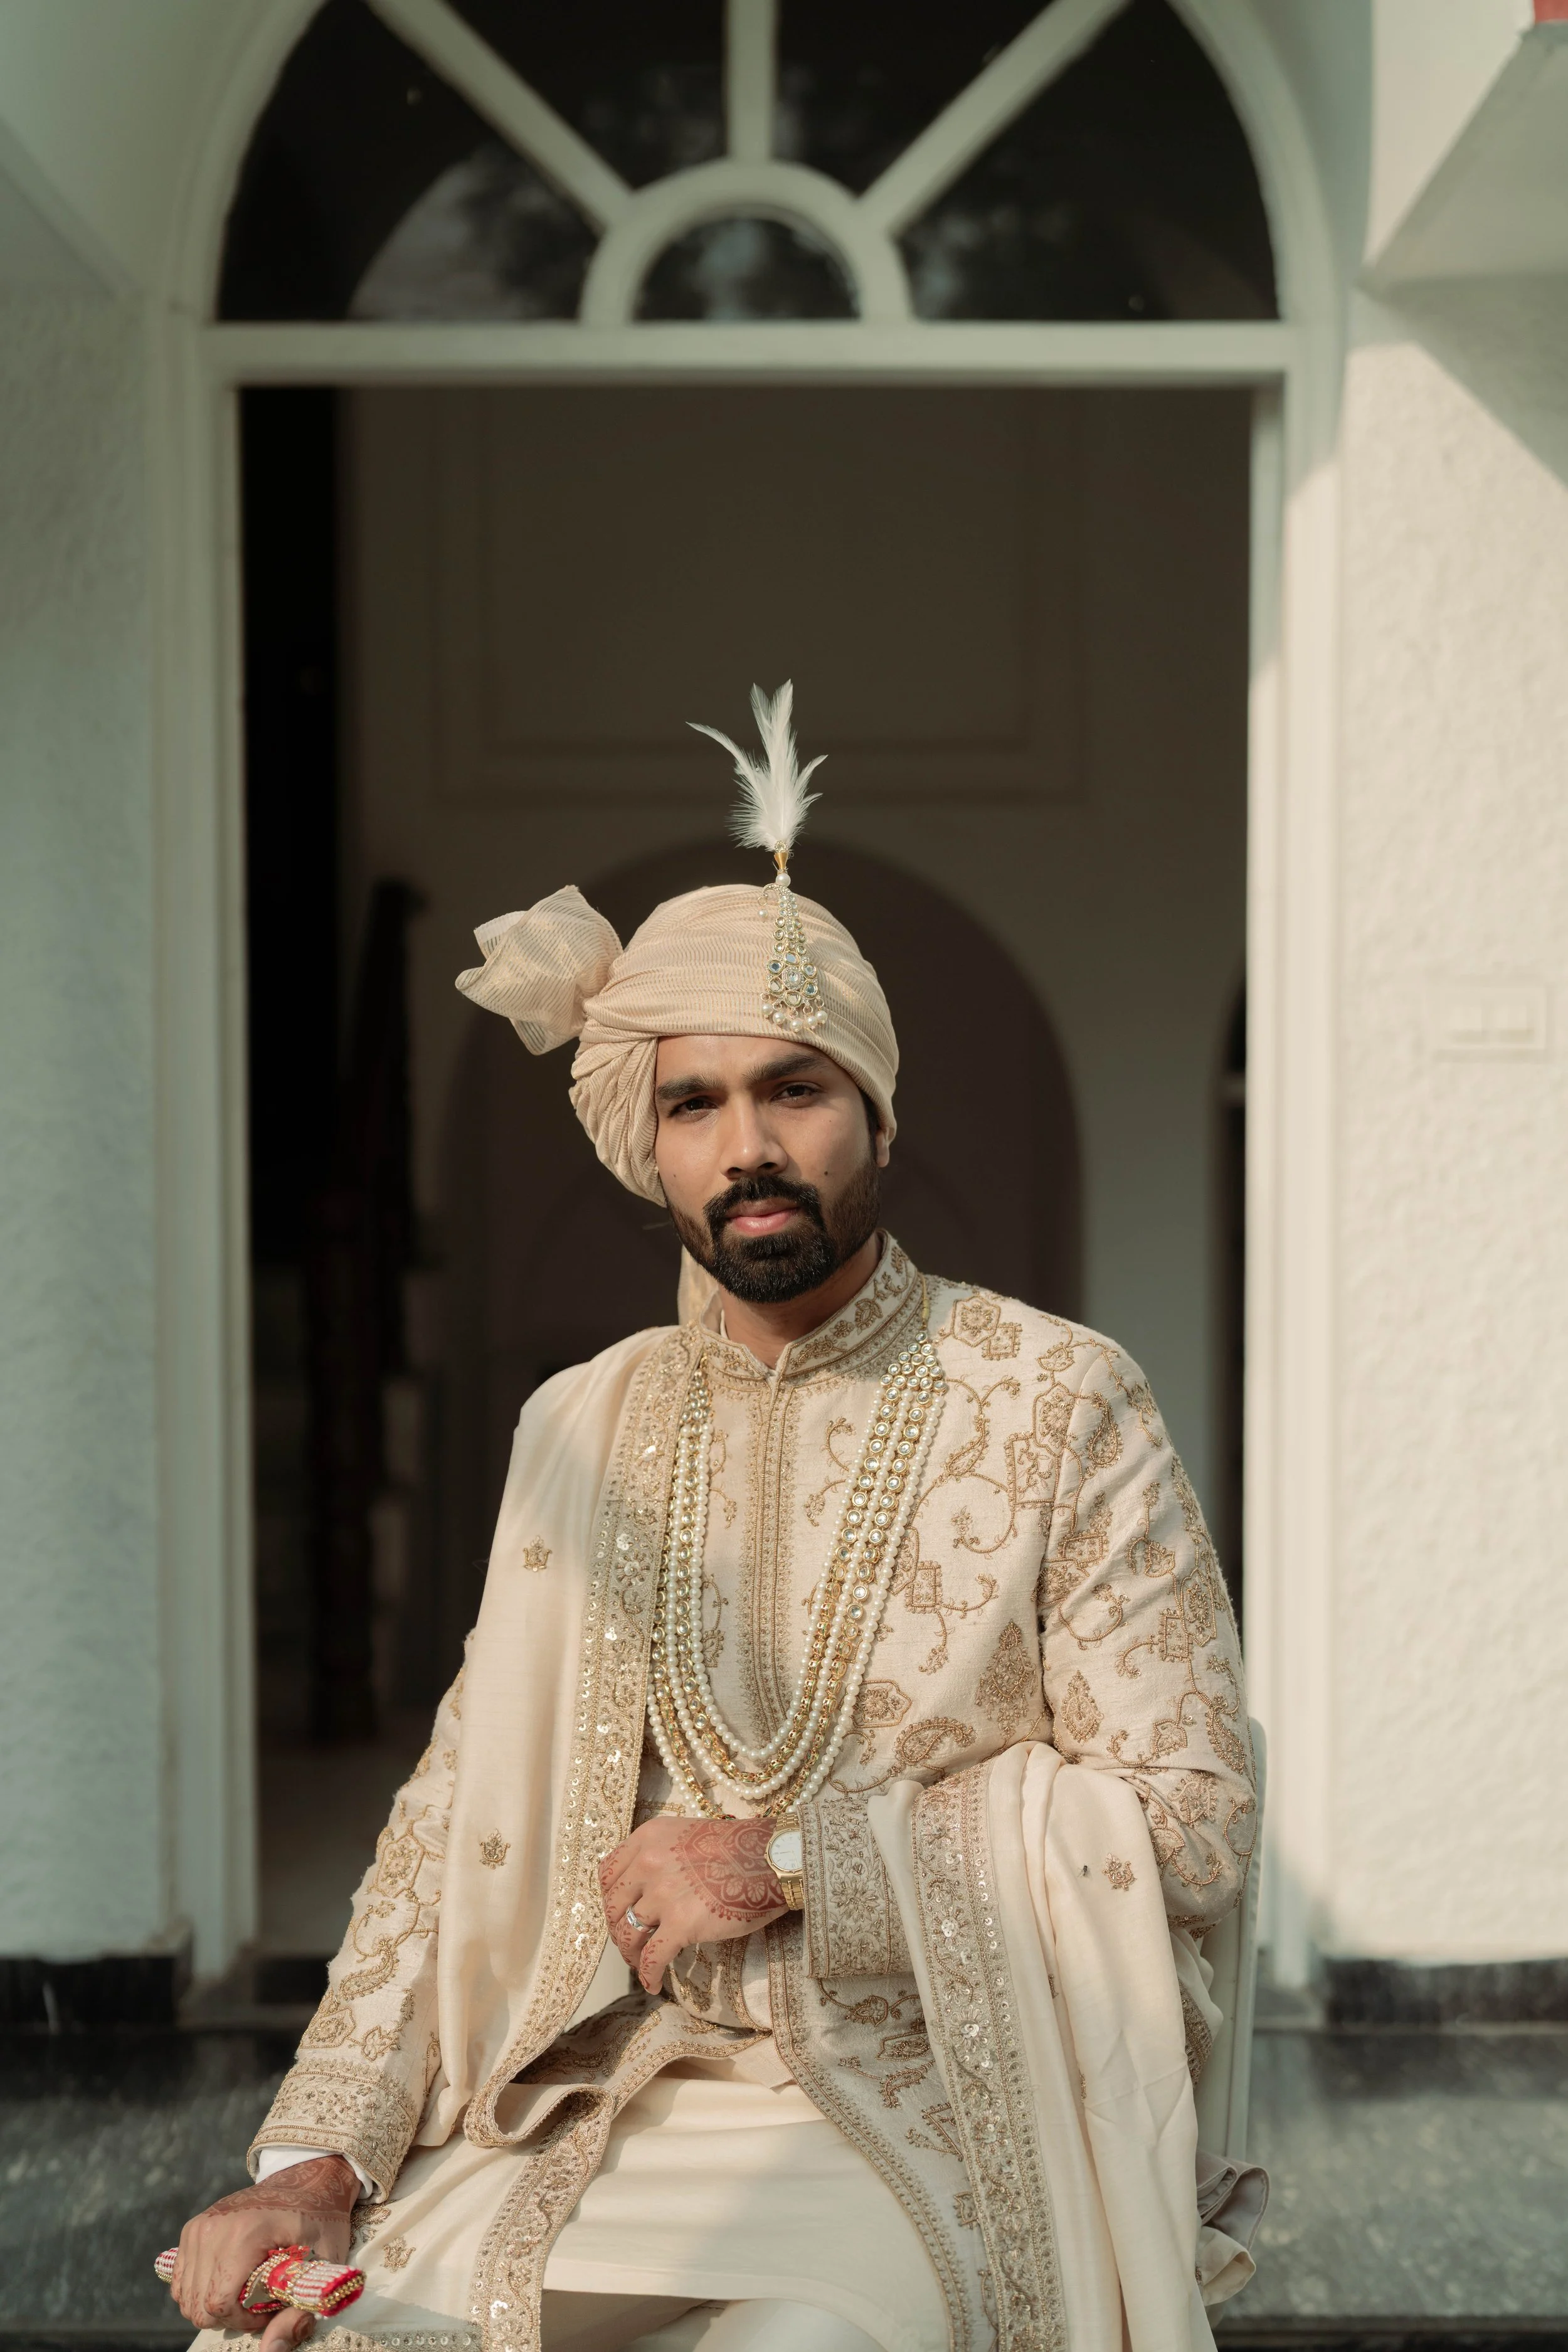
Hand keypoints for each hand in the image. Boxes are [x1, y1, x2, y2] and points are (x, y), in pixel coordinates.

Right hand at [166, 2155, 358, 2349]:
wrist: (306, 2179)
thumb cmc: (320, 2220)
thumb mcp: (324, 2262)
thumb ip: (299, 2310)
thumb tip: (271, 2351)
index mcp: (244, 2234)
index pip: (219, 2303)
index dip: (243, 2322)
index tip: (269, 2313)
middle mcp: (213, 2228)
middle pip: (198, 2306)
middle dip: (229, 2318)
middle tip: (260, 2305)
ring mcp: (199, 2227)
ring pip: (185, 2297)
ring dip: (213, 2306)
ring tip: (247, 2293)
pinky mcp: (192, 2229)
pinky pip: (181, 2280)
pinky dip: (200, 2292)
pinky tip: (229, 2283)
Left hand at [599, 1815, 787, 1992]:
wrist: (771, 1859)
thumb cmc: (738, 1848)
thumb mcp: (686, 1835)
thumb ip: (659, 1855)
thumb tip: (644, 1887)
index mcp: (649, 1838)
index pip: (608, 1873)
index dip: (609, 1898)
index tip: (618, 1913)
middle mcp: (649, 1863)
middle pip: (613, 1907)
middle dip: (618, 1930)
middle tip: (630, 1944)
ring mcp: (664, 1894)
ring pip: (628, 1934)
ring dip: (631, 1956)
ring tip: (641, 1966)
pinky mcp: (681, 1923)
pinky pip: (652, 1957)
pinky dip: (649, 1975)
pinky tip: (654, 1984)